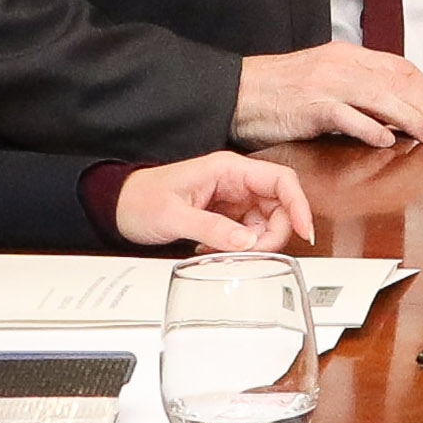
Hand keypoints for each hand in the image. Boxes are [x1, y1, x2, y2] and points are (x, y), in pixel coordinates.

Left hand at [117, 151, 311, 251]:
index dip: (298, 205)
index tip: (304, 230)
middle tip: (253, 253)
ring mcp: (232, 199)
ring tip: (226, 253)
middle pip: (279, 205)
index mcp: (227, 169)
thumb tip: (247, 242)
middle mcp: (235, 182)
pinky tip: (216, 252)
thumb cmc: (140, 199)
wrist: (118, 207)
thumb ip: (212, 228)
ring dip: (256, 244)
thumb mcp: (174, 216)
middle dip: (274, 233)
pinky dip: (241, 247)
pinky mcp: (226, 216)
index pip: (280, 180)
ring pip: (266, 222)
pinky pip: (248, 233)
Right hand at [231, 42, 422, 146]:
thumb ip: (359, 90)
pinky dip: (370, 128)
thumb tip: (394, 112)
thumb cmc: (278, 91)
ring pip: (381, 97)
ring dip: (410, 117)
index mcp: (347, 56)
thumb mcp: (325, 79)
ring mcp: (326, 84)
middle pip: (398, 82)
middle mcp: (341, 65)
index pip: (401, 68)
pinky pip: (347, 116)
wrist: (238, 92)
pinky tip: (387, 140)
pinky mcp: (311, 106)